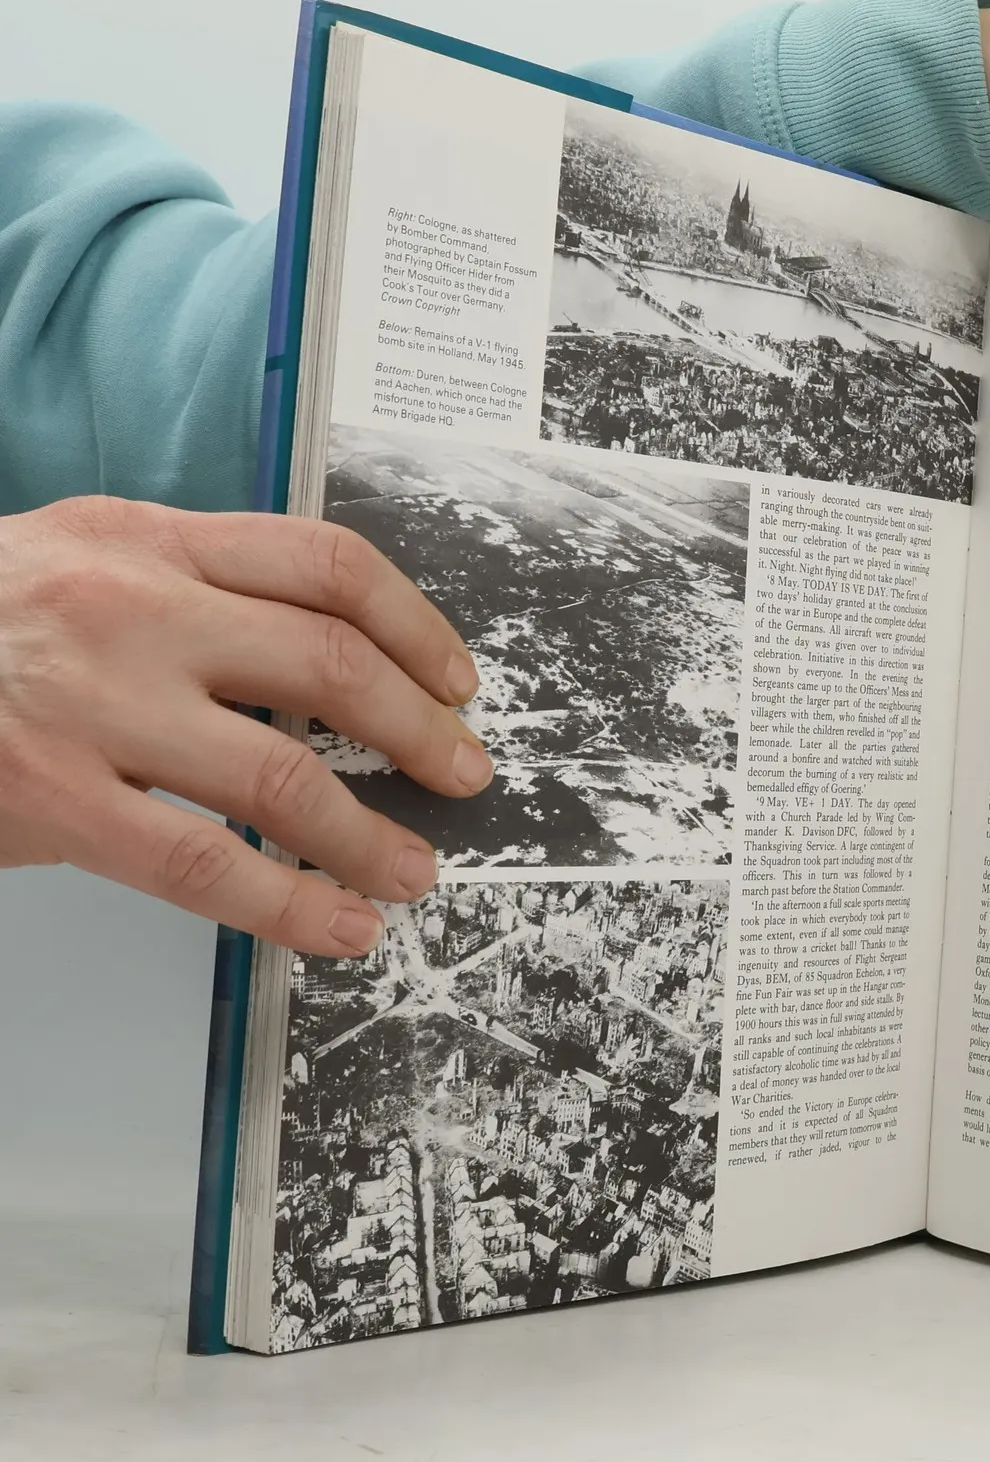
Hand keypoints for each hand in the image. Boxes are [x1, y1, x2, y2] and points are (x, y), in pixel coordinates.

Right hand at [0, 497, 491, 956]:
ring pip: (282, 773)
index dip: (418, 627)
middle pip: (330, 664)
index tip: (458, 679)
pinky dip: (291, 902)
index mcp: (148, 537)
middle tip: (465, 774)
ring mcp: (91, 705)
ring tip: (415, 868)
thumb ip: (197, 584)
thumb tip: (329, 656)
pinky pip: (204, 862)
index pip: (328, 565)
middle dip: (420, 731)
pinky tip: (341, 923)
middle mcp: (131, 608)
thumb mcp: (80, 556)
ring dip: (371, 833)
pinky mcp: (52, 799)